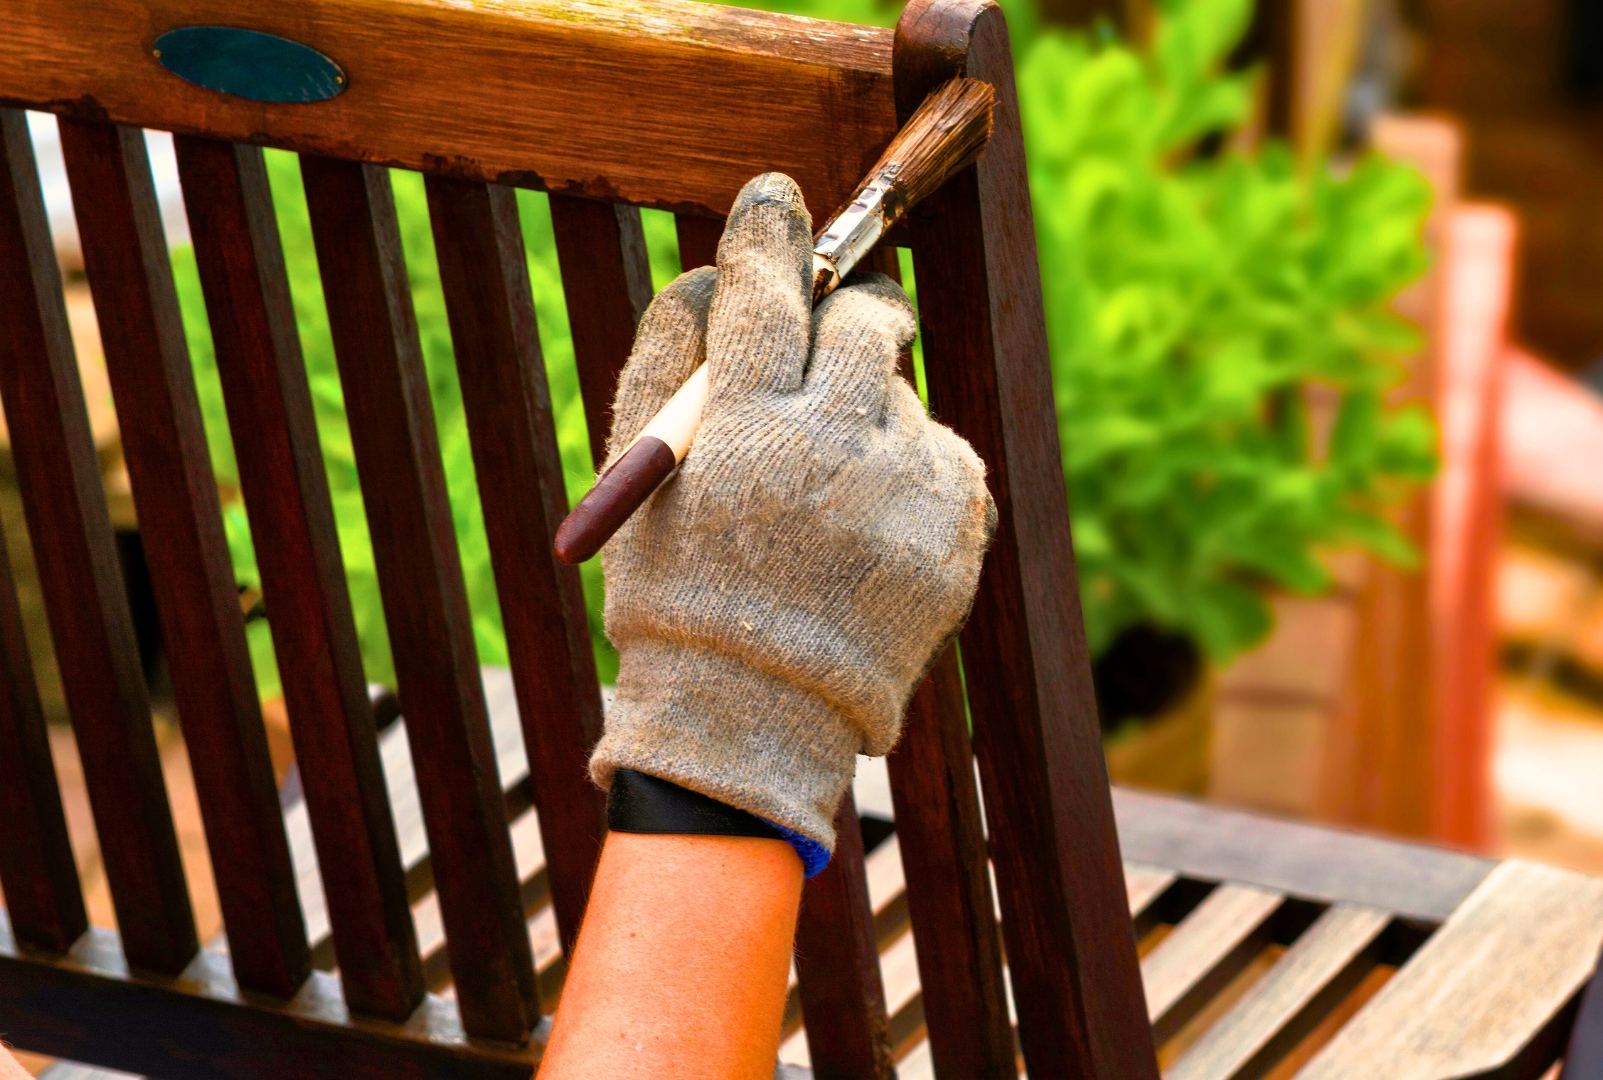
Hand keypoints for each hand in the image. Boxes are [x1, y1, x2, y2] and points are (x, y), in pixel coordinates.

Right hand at [588, 173, 994, 851]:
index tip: (778, 203)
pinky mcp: (960, 525)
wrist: (755, 717)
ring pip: (905, 393)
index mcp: (743, 428)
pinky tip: (871, 528)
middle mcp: (833, 444)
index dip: (772, 235)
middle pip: (868, 320)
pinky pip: (946, 453)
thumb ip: (667, 363)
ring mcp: (907, 486)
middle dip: (852, 315)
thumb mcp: (642, 481)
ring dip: (872, 413)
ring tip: (833, 489)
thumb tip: (710, 275)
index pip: (766, 290)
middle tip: (837, 336)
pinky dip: (913, 471)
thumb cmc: (681, 591)